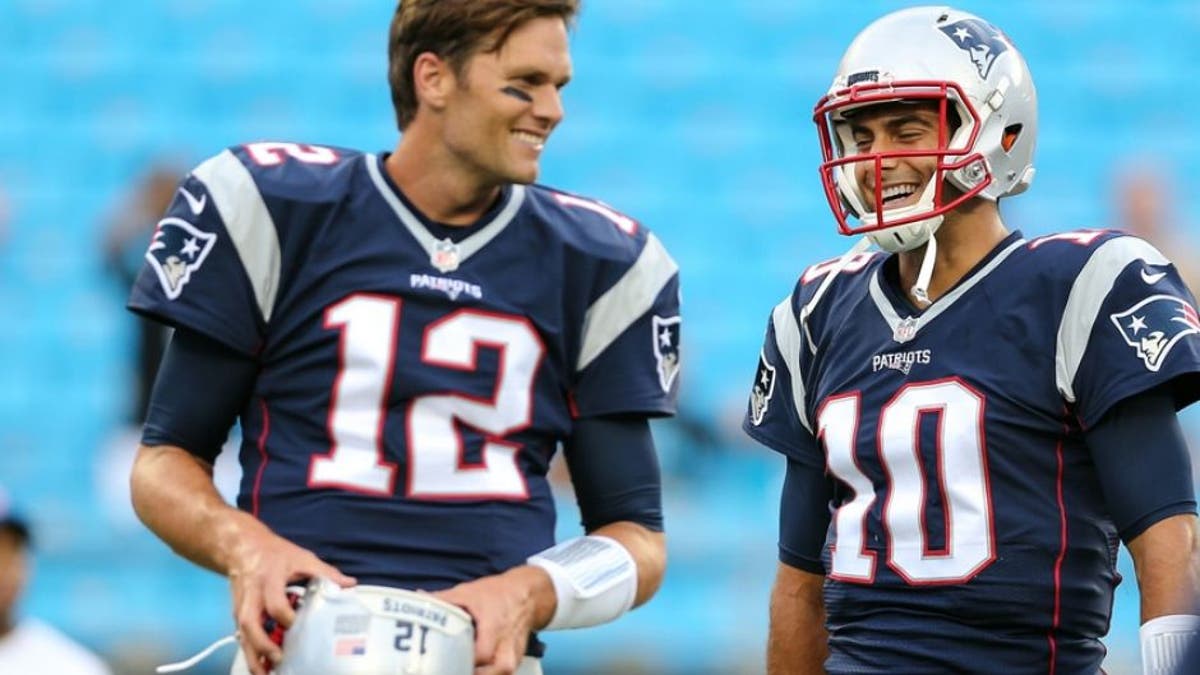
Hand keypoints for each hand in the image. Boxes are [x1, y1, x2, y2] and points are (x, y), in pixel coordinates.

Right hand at [227, 523, 355, 674]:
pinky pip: (241, 636)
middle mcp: (252, 595)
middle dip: (263, 644)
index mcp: (269, 579)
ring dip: (253, 656)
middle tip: (279, 659)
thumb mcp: (301, 558)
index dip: (287, 618)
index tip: (299, 627)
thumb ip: (325, 573)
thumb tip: (349, 585)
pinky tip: (260, 667)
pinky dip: (251, 653)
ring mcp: (242, 606)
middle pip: (250, 623)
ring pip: (241, 634)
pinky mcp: (238, 614)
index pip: (275, 603)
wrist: (243, 548)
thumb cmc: (274, 553)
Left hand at [433, 566, 554, 674]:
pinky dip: (482, 674)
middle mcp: (506, 650)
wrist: (528, 597)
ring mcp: (511, 661)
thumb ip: (443, 600)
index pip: (477, 658)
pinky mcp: (512, 667)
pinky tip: (465, 668)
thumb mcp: (468, 592)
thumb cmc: (497, 594)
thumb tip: (418, 598)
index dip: (456, 664)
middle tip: (443, 668)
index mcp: (494, 630)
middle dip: (462, 671)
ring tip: (454, 667)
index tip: (439, 664)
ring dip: (473, 673)